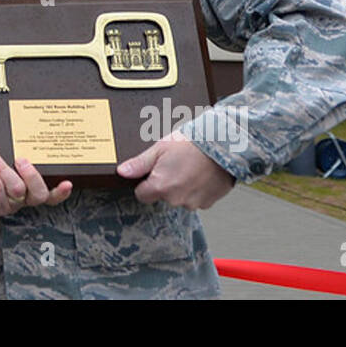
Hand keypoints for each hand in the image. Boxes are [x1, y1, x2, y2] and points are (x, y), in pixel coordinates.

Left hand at [0, 151, 72, 216]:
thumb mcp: (5, 156)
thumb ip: (18, 149)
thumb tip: (27, 122)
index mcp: (32, 188)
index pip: (52, 194)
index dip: (61, 191)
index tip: (68, 182)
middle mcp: (24, 198)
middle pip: (39, 194)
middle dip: (32, 175)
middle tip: (20, 159)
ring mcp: (10, 204)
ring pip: (16, 190)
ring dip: (5, 169)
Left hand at [116, 133, 235, 209]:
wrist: (222, 146)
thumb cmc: (192, 144)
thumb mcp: (160, 148)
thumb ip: (139, 164)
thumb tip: (123, 171)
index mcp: (160, 187)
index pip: (142, 195)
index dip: (145, 184)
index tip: (153, 173)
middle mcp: (175, 199)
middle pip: (162, 196)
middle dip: (165, 184)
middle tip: (175, 165)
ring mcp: (193, 203)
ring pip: (180, 198)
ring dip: (182, 187)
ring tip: (190, 167)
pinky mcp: (208, 203)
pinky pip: (196, 199)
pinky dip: (197, 190)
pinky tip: (200, 174)